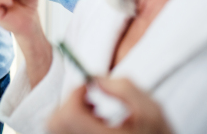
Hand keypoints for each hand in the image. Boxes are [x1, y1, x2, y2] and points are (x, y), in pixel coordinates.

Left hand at [47, 78, 173, 133]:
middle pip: (54, 123)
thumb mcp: (152, 110)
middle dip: (69, 102)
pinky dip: (73, 123)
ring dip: (71, 112)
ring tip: (96, 111)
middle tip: (91, 98)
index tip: (90, 86)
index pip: (68, 116)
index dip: (75, 93)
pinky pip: (64, 133)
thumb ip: (125, 89)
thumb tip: (94, 78)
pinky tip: (97, 122)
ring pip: (56, 128)